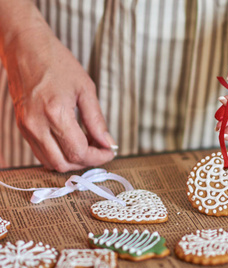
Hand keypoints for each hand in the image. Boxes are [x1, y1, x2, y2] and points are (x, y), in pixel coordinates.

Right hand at [2, 23, 114, 171]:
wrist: (26, 48)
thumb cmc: (57, 62)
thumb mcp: (86, 89)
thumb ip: (97, 120)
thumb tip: (108, 142)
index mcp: (56, 113)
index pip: (79, 152)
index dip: (98, 157)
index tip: (109, 152)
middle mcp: (37, 124)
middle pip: (64, 163)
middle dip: (86, 162)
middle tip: (101, 150)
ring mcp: (26, 127)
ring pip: (50, 162)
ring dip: (72, 160)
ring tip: (87, 145)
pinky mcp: (22, 126)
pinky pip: (40, 152)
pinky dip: (58, 154)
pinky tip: (71, 141)